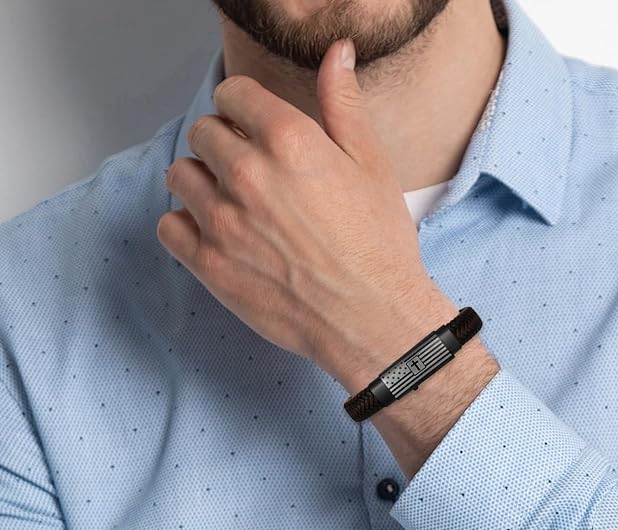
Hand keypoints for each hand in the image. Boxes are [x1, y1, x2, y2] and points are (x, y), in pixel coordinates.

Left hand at [156, 37, 434, 371]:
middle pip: (204, 132)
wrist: (371, 317)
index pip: (232, 94)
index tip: (251, 122)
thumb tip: (336, 54)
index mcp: (289, 142)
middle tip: (249, 169)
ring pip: (180, 175)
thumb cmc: (378, 245)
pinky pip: (169, 227)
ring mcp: (223, 223)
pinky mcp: (209, 265)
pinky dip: (186, 225)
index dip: (243, 105)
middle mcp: (248, 176)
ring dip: (201, 180)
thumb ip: (344, 105)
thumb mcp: (371, 167)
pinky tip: (214, 233)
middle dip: (224, 142)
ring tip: (231, 201)